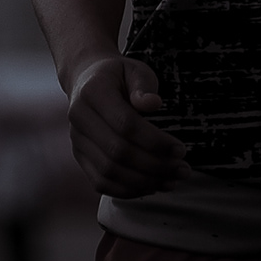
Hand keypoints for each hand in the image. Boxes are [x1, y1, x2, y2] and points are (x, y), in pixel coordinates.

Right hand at [63, 55, 188, 199]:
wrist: (87, 79)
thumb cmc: (118, 76)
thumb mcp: (135, 70)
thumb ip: (144, 86)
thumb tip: (153, 104)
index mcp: (92, 92)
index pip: (125, 124)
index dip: (155, 141)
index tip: (181, 149)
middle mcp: (79, 117)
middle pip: (118, 151)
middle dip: (155, 165)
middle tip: (183, 169)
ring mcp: (77, 139)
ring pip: (109, 171)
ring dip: (145, 181)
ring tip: (173, 181)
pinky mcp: (80, 156)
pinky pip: (101, 182)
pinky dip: (128, 190)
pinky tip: (152, 186)